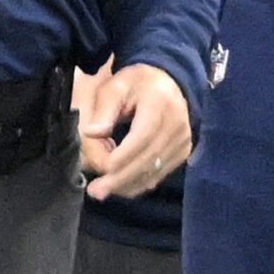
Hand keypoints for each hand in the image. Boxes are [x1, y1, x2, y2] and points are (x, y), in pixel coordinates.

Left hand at [81, 62, 191, 199]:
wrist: (170, 83)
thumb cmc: (137, 84)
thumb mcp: (116, 86)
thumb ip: (104, 110)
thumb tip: (91, 133)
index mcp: (159, 104)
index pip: (143, 137)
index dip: (122, 156)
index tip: (102, 169)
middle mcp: (176, 125)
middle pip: (148, 160)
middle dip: (120, 178)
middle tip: (96, 191)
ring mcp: (183, 141)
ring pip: (154, 172)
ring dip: (127, 184)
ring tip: (103, 190)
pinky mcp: (183, 152)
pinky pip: (159, 174)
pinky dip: (139, 182)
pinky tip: (120, 185)